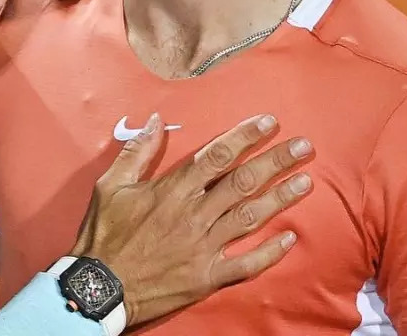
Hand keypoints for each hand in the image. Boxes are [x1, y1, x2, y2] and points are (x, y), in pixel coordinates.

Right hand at [71, 112, 313, 325]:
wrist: (100, 287)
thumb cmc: (103, 235)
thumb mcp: (110, 185)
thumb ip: (137, 151)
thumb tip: (156, 120)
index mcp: (172, 190)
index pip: (217, 156)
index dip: (245, 137)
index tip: (269, 123)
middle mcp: (194, 215)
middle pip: (243, 182)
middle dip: (276, 161)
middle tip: (304, 147)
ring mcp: (203, 247)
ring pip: (250, 218)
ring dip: (280, 199)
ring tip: (306, 183)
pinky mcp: (206, 277)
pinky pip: (245, 264)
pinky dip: (269, 253)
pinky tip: (289, 238)